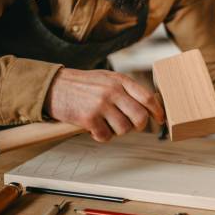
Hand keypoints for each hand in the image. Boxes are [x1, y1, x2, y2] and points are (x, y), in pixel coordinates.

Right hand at [43, 68, 164, 141]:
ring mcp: (101, 104)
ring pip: (124, 129)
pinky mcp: (88, 118)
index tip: (160, 120)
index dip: (157, 111)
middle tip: (131, 127)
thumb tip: (149, 105)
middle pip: (140, 117)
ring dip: (118, 132)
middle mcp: (113, 91)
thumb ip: (126, 89)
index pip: (147, 97)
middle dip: (139, 126)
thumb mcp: (107, 78)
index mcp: (120, 80)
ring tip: (107, 125)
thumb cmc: (83, 84)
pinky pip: (106, 136)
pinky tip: (95, 129)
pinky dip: (102, 136)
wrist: (54, 86)